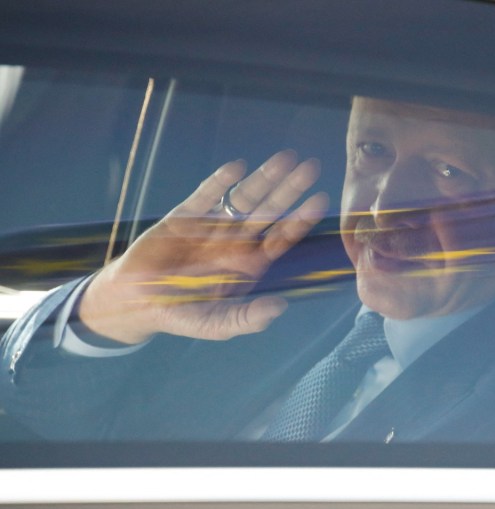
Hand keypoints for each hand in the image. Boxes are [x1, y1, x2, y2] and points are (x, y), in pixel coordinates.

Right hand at [78, 149, 328, 343]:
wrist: (134, 304)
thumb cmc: (181, 315)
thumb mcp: (216, 324)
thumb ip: (247, 318)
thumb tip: (281, 308)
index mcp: (248, 264)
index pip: (281, 237)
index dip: (300, 218)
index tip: (320, 199)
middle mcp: (235, 242)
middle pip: (269, 211)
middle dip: (289, 189)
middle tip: (311, 167)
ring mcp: (211, 226)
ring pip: (243, 198)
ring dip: (263, 178)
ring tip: (285, 158)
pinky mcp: (183, 217)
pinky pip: (205, 196)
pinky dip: (219, 182)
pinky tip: (236, 167)